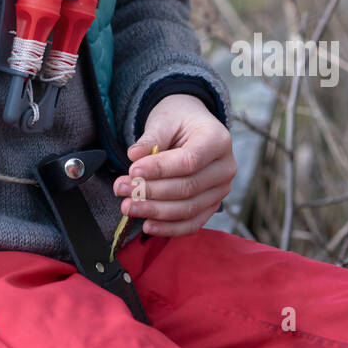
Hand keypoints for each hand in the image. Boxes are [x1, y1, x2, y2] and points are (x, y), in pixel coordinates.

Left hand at [113, 93, 235, 237]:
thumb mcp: (164, 120)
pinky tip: (147, 225)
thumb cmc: (178, 120)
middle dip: (151, 191)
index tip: (133, 170)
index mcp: (217, 140)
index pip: (189, 161)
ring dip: (155, 211)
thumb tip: (134, 156)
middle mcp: (225, 167)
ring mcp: (221, 189)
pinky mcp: (212, 205)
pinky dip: (169, 228)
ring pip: (189, 209)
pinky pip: (192, 223)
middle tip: (122, 188)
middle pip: (188, 187)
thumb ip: (151, 138)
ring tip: (128, 206)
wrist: (192, 126)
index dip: (160, 169)